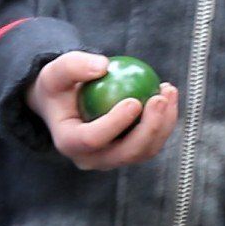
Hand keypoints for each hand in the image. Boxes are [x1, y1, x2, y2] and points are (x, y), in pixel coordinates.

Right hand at [32, 51, 179, 169]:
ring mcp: (112, 159)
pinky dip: (164, 121)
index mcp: (69, 143)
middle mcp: (91, 159)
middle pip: (126, 152)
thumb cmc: (59, 86)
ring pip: (144, 151)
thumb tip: (103, 66)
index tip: (134, 101)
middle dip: (149, 128)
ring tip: (168, 91)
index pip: (93, 139)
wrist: (65, 103)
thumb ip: (73, 66)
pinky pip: (152, 142)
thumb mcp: (56, 71)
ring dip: (163, 124)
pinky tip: (168, 94)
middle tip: (160, 98)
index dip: (115, 124)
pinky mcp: (129, 153)